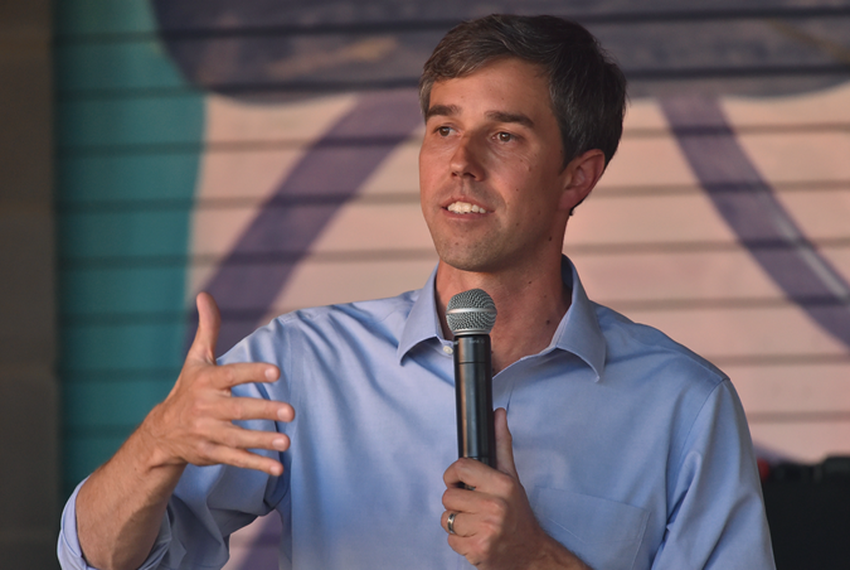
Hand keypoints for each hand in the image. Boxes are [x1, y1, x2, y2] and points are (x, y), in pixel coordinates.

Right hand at [140, 292, 293, 475]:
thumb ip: (208, 328)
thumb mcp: (196, 359)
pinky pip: (235, 460)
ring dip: (263, 441)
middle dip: (264, 411)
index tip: (276, 371)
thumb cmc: (188, 389)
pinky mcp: (211, 452)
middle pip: (238, 410)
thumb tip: (205, 295)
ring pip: (238, 438)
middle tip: (291, 412)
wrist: (162, 432)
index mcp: (206, 381)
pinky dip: (256, 465)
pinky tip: (276, 466)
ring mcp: (208, 432)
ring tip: (286, 441)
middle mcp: (206, 407)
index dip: (253, 373)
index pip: (232, 375)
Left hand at [441, 408, 588, 568]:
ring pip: (447, 518)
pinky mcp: (479, 550)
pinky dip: (459, 541)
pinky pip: (450, 539)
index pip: (461, 468)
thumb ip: (501, 445)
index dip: (453, 475)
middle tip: (475, 508)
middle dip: (457, 503)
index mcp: (502, 485)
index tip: (458, 482)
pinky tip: (476, 538)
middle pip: (448, 496)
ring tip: (476, 524)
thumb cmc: (518, 514)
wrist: (531, 553)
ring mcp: (487, 529)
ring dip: (457, 524)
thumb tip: (498, 414)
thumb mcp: (511, 478)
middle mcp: (495, 506)